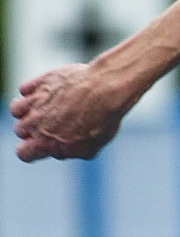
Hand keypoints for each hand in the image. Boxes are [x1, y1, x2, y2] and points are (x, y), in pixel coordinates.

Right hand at [10, 63, 126, 161]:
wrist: (105, 90)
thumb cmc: (102, 120)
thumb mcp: (91, 148)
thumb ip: (71, 152)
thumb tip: (61, 149)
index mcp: (46, 143)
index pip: (23, 153)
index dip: (31, 151)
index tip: (42, 145)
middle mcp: (35, 123)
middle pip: (20, 130)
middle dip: (33, 129)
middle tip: (53, 124)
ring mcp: (35, 101)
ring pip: (16, 109)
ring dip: (27, 110)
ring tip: (44, 107)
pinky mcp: (40, 82)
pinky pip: (24, 89)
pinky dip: (32, 91)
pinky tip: (48, 92)